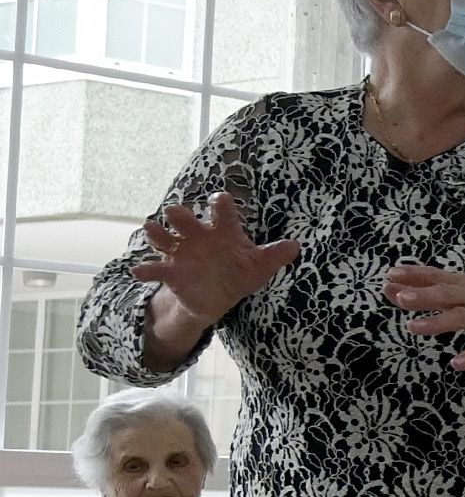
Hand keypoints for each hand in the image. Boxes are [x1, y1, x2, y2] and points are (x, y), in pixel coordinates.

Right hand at [132, 191, 296, 323]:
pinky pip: (155, 270)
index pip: (222, 213)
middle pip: (187, 222)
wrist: (218, 297)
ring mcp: (181, 253)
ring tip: (151, 229)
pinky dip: (145, 270)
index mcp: (222, 232)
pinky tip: (137, 271)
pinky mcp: (170, 272)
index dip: (221, 205)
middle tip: (174, 212)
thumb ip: (274, 255)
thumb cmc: (239, 273)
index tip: (219, 199)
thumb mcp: (259, 266)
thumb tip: (295, 246)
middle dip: (181, 216)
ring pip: (166, 239)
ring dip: (157, 234)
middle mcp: (198, 237)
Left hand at [384, 265, 464, 372]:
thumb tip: (388, 286)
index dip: (414, 274)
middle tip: (401, 298)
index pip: (435, 275)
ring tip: (413, 327)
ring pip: (459, 318)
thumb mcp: (460, 290)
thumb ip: (424, 289)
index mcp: (463, 284)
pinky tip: (456, 364)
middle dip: (424, 295)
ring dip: (436, 322)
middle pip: (446, 294)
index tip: (391, 274)